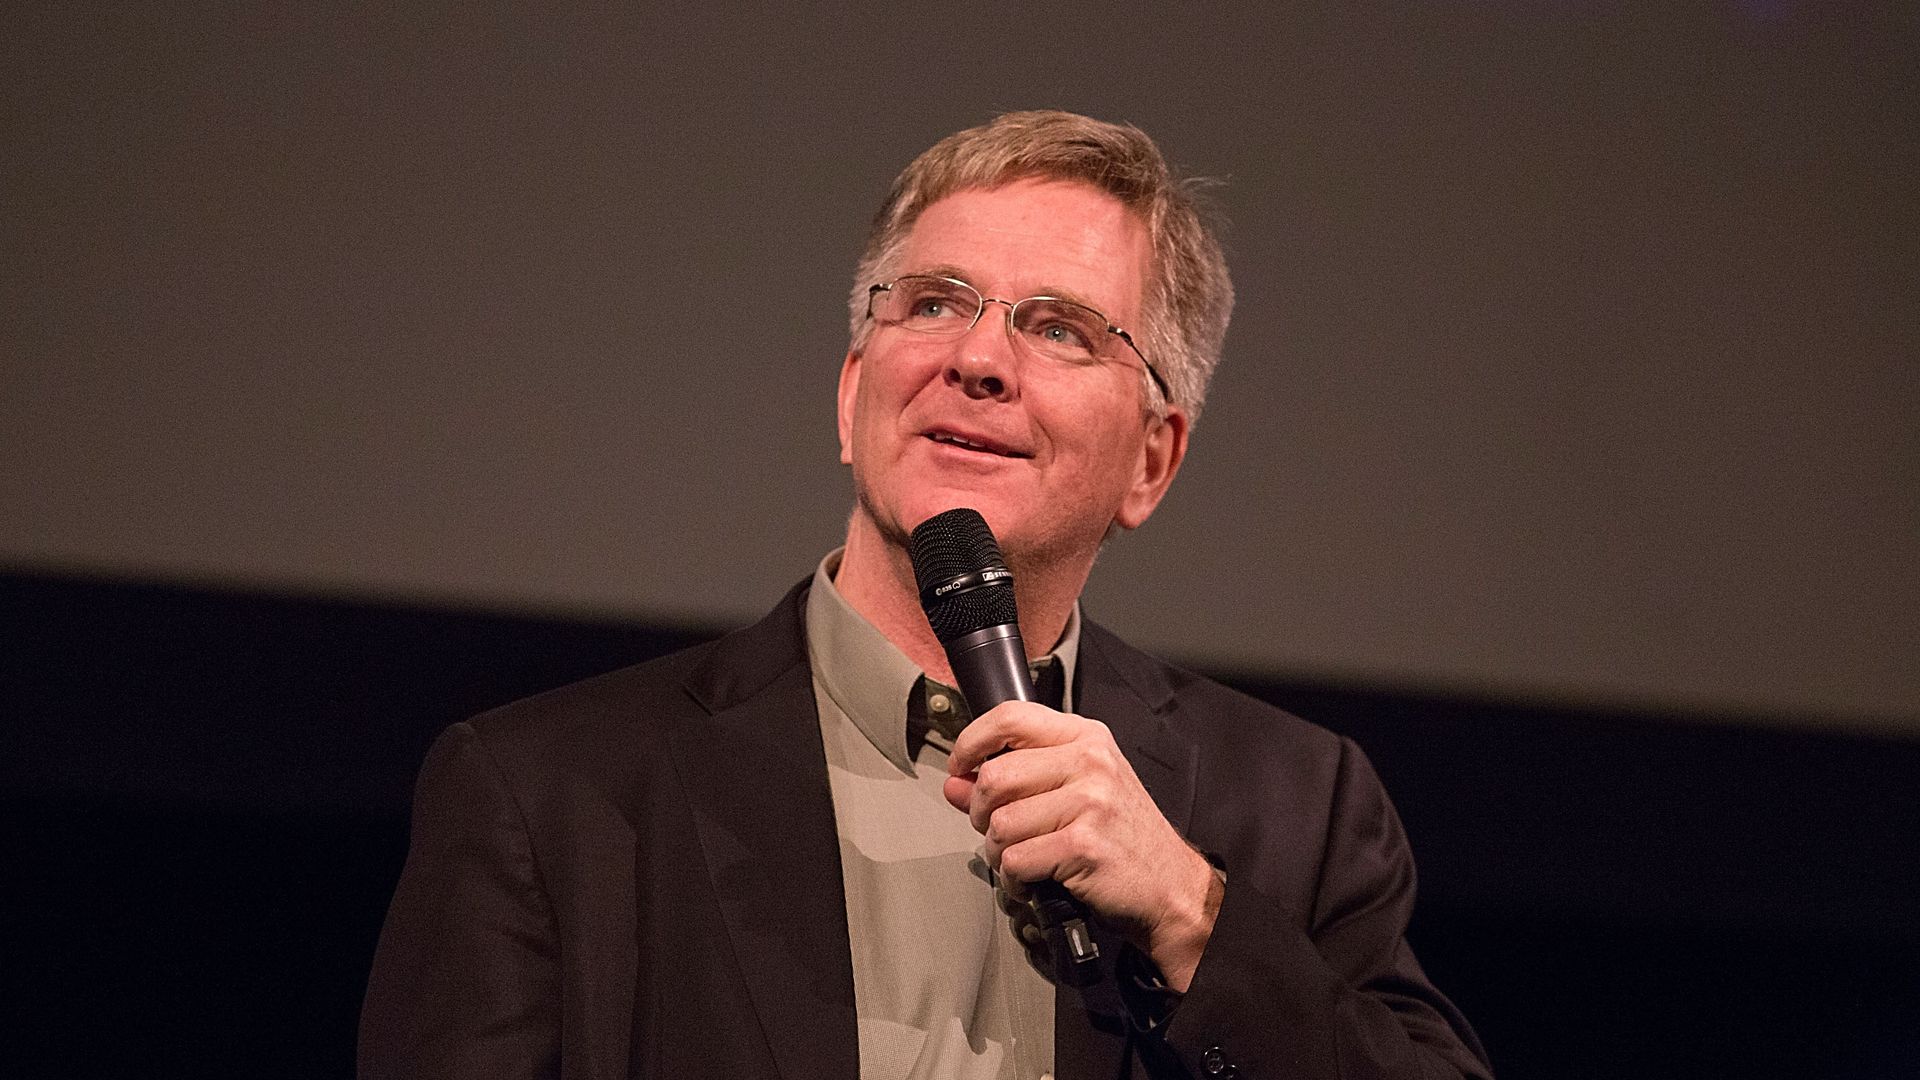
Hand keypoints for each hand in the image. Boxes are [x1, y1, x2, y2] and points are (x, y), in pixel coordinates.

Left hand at [944, 701, 1220, 989]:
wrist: (1172, 884)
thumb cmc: (1122, 835)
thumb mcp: (1076, 791)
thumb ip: (1014, 781)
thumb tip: (955, 783)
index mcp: (1086, 737)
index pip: (1009, 717)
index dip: (971, 742)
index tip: (960, 767)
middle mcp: (1089, 762)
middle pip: (994, 776)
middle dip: (980, 811)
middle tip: (995, 828)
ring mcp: (1089, 802)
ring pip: (1000, 823)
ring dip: (998, 851)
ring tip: (1022, 856)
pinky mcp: (1084, 845)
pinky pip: (1016, 860)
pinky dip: (1014, 878)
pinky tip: (1034, 878)